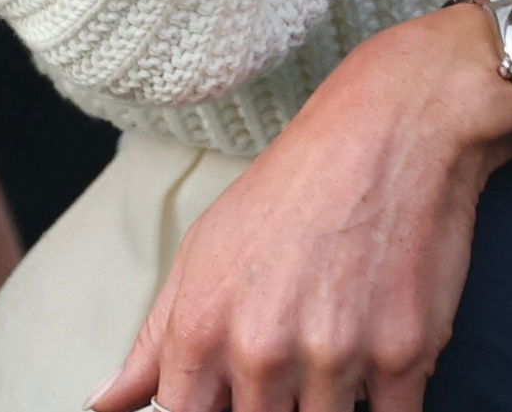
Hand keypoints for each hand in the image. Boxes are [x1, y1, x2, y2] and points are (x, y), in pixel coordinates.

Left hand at [101, 8, 511, 411]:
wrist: (391, 129)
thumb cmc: (293, 186)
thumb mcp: (203, 251)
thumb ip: (154, 342)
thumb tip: (106, 404)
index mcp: (203, 330)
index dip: (214, 409)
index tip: (237, 390)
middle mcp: (263, 351)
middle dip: (277, 399)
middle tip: (297, 338)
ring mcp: (336, 356)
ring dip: (333, 395)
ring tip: (340, 330)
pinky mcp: (405, 353)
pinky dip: (387, 395)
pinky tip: (379, 343)